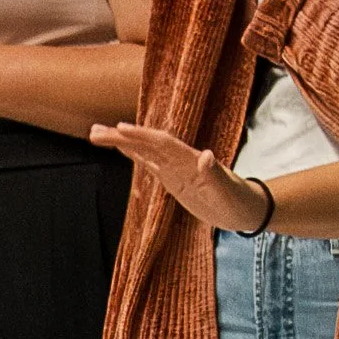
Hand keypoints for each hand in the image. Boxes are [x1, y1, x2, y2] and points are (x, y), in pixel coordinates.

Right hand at [92, 122, 268, 231]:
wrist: (244, 209)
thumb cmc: (238, 201)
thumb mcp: (228, 191)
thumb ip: (215, 174)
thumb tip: (206, 155)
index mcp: (191, 159)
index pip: (162, 143)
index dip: (141, 135)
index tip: (120, 129)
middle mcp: (180, 159)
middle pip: (146, 143)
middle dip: (121, 137)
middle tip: (94, 132)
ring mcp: (174, 168)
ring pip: (143, 151)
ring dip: (121, 143)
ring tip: (95, 135)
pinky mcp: (172, 178)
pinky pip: (148, 163)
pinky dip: (132, 154)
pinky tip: (120, 148)